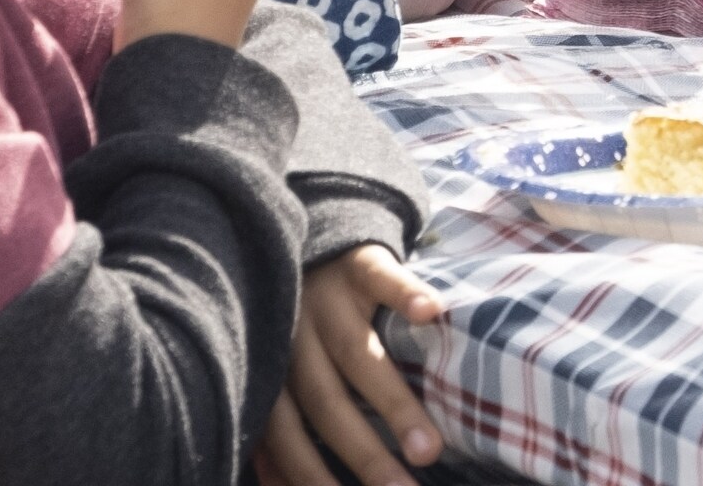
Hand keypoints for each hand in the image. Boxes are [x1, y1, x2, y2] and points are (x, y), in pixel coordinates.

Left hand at [257, 248, 447, 485]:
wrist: (310, 239)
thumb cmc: (300, 326)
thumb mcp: (282, 371)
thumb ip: (280, 427)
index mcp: (272, 371)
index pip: (285, 435)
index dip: (309, 475)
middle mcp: (293, 337)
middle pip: (326, 403)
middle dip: (362, 454)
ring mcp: (325, 297)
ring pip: (358, 354)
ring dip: (394, 404)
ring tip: (430, 449)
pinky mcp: (358, 261)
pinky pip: (383, 276)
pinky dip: (405, 294)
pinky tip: (431, 313)